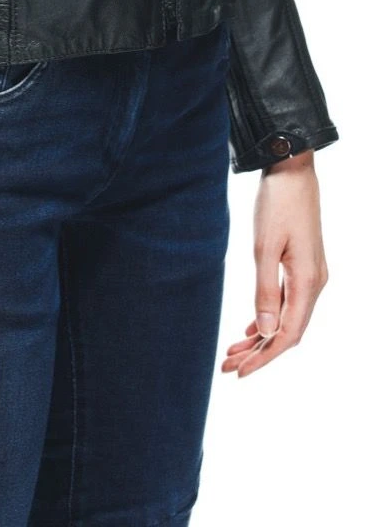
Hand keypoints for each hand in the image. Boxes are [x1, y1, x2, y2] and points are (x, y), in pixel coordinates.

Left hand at [221, 149, 328, 376]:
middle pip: (287, 331)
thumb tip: (264, 331)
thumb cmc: (278, 203)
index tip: (239, 372)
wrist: (292, 168)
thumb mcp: (264, 247)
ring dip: (261, 336)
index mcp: (307, 282)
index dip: (264, 357)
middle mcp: (314, 283)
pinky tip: (250, 328)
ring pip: (286, 317)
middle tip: (228, 367)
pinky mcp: (302, 264)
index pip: (287, 334)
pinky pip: (287, 301)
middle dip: (258, 352)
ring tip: (233, 352)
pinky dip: (268, 317)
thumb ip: (264, 290)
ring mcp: (310, 274)